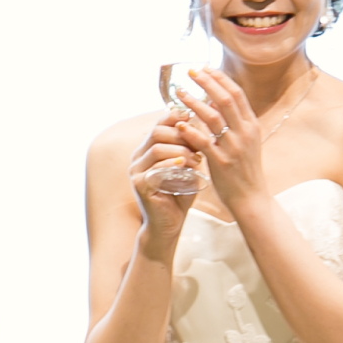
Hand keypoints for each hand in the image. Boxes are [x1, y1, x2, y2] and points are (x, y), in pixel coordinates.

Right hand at [128, 118, 202, 249]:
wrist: (169, 224)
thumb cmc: (179, 194)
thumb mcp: (187, 167)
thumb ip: (190, 149)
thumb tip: (206, 126)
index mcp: (147, 149)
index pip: (159, 124)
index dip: (176, 118)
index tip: (195, 119)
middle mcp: (138, 157)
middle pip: (157, 132)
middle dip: (181, 134)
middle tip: (200, 143)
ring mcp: (136, 171)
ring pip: (157, 148)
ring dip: (180, 150)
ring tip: (197, 158)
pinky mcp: (139, 185)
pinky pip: (154, 168)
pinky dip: (171, 164)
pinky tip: (185, 165)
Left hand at [171, 69, 279, 211]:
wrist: (252, 198)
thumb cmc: (245, 169)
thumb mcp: (246, 142)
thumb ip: (234, 121)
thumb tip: (213, 99)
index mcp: (252, 125)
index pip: (236, 94)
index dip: (220, 78)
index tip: (205, 67)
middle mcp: (245, 133)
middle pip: (224, 100)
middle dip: (207, 82)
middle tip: (191, 71)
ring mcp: (234, 148)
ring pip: (212, 117)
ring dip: (194, 102)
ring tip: (179, 93)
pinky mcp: (221, 163)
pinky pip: (203, 143)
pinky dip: (191, 131)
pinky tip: (179, 123)